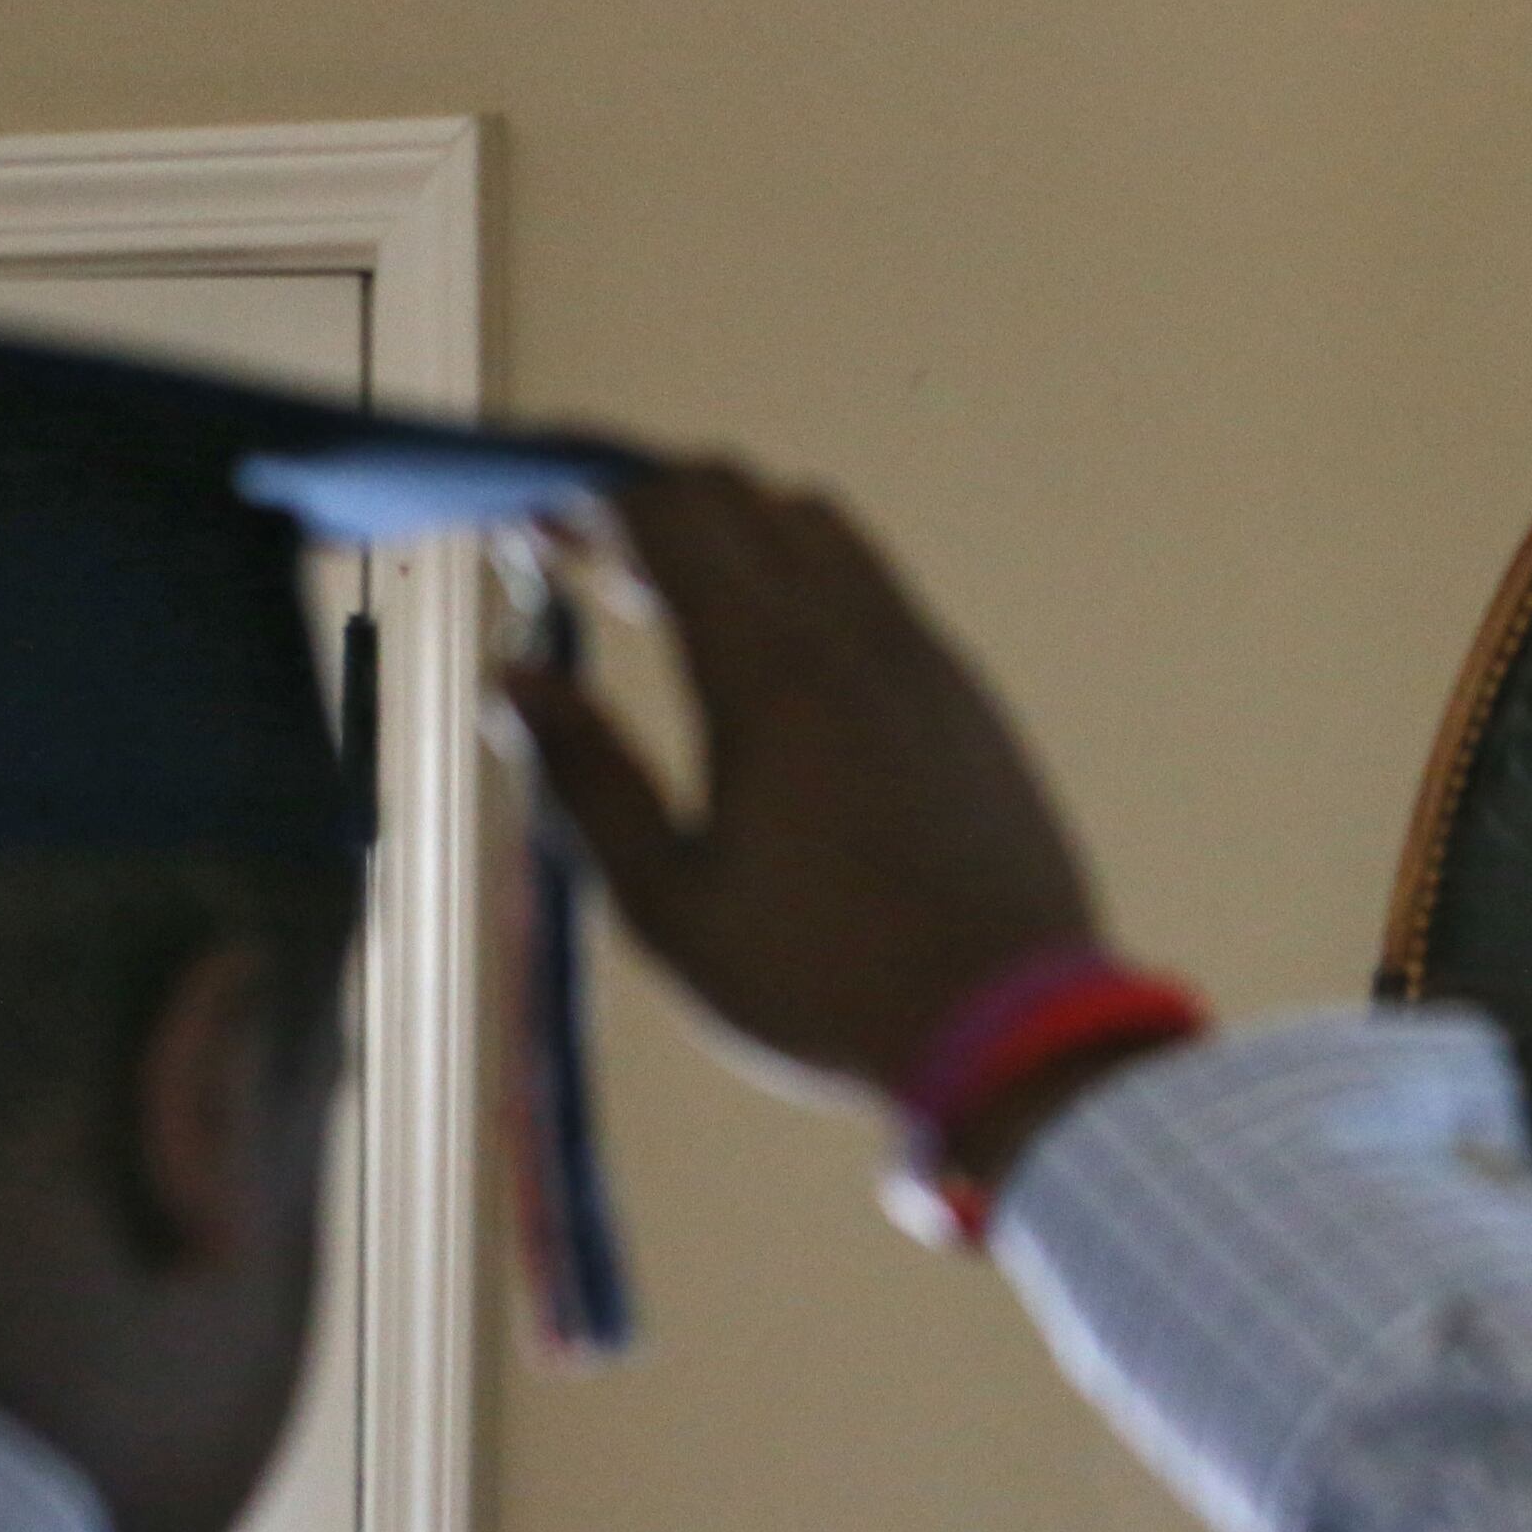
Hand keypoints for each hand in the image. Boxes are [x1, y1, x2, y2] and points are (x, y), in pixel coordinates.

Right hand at [499, 463, 1102, 1098]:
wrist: (1015, 1035)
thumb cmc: (823, 988)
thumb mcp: (669, 906)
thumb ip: (585, 778)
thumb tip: (516, 677)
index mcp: (772, 674)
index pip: (673, 511)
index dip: (591, 500)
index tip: (537, 534)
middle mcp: (861, 639)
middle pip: (745, 496)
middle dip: (657, 509)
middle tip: (597, 577)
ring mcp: (933, 665)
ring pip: (827, 532)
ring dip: (743, 542)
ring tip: (684, 623)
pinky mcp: (976, 705)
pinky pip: (887, 597)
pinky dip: (816, 591)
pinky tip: (786, 682)